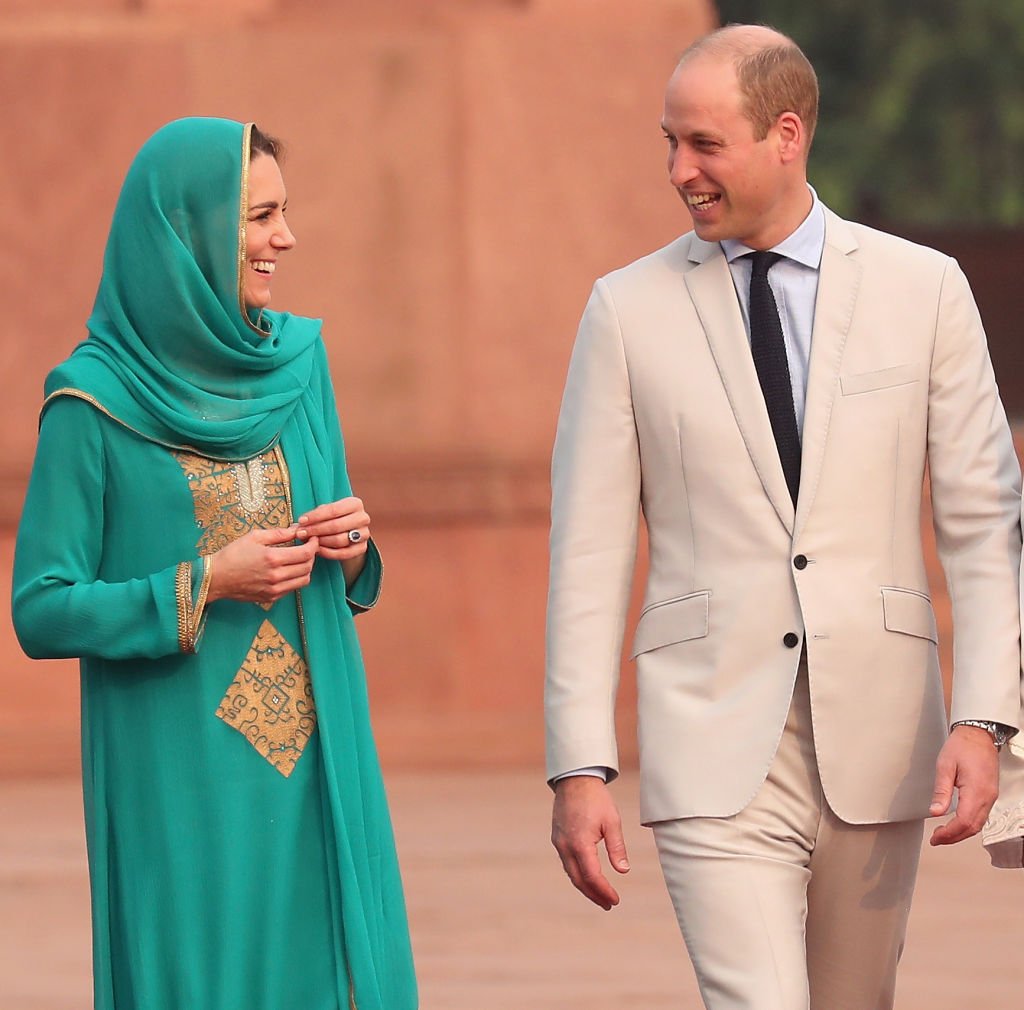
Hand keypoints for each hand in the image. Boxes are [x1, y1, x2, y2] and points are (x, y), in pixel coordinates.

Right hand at [208, 525, 318, 604]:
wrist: (216, 578)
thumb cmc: (233, 554)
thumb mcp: (255, 537)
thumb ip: (279, 533)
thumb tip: (297, 529)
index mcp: (273, 558)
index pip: (306, 553)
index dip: (313, 544)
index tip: (312, 538)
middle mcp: (276, 576)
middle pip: (308, 567)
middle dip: (311, 555)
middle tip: (307, 547)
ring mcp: (275, 589)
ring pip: (304, 580)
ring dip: (306, 568)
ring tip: (299, 559)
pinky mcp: (271, 597)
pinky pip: (292, 588)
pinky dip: (295, 578)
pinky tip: (288, 570)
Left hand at [296, 497, 369, 561]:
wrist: (348, 532)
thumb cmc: (333, 519)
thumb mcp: (326, 513)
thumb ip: (314, 517)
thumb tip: (297, 525)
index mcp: (355, 504)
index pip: (333, 510)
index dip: (315, 516)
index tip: (301, 521)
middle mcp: (363, 518)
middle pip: (336, 525)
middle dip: (316, 530)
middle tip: (301, 534)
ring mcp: (364, 534)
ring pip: (340, 540)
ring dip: (321, 542)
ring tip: (308, 542)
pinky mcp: (362, 548)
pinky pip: (344, 553)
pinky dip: (329, 553)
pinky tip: (317, 550)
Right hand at [551, 776, 629, 909]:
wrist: (575, 780)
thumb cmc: (596, 799)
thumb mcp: (612, 822)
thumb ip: (617, 848)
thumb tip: (623, 871)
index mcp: (580, 843)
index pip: (592, 876)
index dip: (604, 891)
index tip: (615, 900)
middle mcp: (566, 846)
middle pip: (578, 880)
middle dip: (594, 895)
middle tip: (608, 904)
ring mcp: (559, 842)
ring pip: (571, 873)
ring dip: (585, 887)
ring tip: (600, 896)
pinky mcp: (557, 838)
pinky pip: (567, 863)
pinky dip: (577, 874)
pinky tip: (587, 877)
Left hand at [928, 724, 999, 845]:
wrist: (978, 735)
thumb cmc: (962, 746)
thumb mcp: (945, 765)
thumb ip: (941, 791)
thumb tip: (935, 812)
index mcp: (976, 791)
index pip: (964, 822)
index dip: (949, 834)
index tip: (935, 838)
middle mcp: (987, 797)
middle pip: (973, 828)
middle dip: (954, 837)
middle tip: (937, 839)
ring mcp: (991, 796)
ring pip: (979, 824)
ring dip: (962, 833)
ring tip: (943, 834)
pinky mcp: (990, 794)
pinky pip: (982, 816)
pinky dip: (969, 825)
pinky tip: (957, 824)